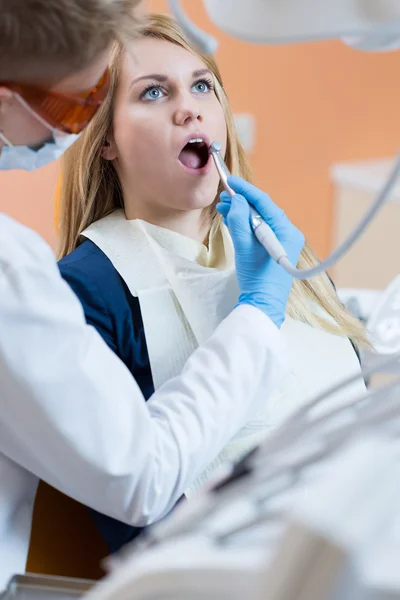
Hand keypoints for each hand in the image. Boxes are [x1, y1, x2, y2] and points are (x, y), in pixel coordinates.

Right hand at [217, 176, 303, 327]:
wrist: (263, 304)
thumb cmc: (257, 279)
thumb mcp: (245, 248)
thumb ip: (239, 221)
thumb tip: (236, 200)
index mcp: (286, 231)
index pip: (265, 203)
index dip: (246, 190)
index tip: (230, 180)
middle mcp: (287, 233)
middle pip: (263, 209)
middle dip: (242, 201)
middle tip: (223, 195)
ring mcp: (281, 241)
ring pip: (259, 219)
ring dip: (241, 212)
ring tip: (223, 206)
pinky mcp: (272, 248)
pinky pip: (258, 230)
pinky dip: (245, 224)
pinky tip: (231, 219)